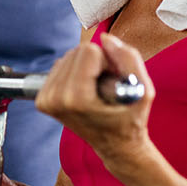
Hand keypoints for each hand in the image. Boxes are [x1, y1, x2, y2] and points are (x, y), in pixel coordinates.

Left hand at [36, 33, 154, 161]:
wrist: (116, 147)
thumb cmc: (130, 121)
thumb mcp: (143, 91)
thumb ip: (129, 59)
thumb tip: (106, 38)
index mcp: (76, 99)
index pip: (88, 51)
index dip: (108, 62)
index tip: (113, 81)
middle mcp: (55, 100)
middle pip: (76, 51)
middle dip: (96, 63)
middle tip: (106, 85)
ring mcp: (46, 101)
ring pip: (67, 56)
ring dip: (86, 67)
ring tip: (97, 89)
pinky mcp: (43, 100)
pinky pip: (60, 66)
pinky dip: (75, 72)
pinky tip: (86, 90)